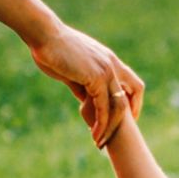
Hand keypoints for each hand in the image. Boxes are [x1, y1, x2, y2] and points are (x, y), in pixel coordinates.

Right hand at [28, 20, 142, 144]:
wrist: (44, 35)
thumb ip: (81, 84)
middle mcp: (112, 64)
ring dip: (111, 127)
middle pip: (133, 93)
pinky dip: (101, 123)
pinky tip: (94, 134)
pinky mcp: (96, 78)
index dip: (131, 100)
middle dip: (128, 116)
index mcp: (108, 59)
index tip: (124, 117)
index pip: (131, 82)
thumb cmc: (52, 49)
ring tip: (100, 142)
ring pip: (119, 105)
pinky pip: (104, 107)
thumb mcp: (71, 70)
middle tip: (117, 134)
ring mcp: (106, 70)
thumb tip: (84, 99)